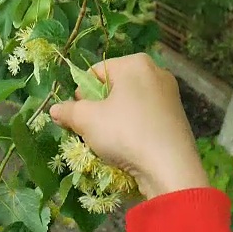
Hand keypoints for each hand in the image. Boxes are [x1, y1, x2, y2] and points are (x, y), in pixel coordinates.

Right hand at [49, 53, 208, 198]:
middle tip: (92, 131)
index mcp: (135, 63)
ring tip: (110, 142)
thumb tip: (55, 109)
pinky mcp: (177, 117)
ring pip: (129, 104)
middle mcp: (156, 72)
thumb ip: (68, 111)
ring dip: (114, 121)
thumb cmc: (125, 134)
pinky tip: (130, 147)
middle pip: (113, 88)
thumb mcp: (87, 121)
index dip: (81, 94)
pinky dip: (133, 129)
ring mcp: (170, 95)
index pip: (95, 73)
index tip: (79, 116)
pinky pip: (145, 117)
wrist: (170, 168)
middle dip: (98, 108)